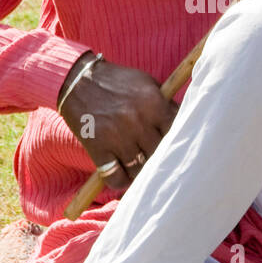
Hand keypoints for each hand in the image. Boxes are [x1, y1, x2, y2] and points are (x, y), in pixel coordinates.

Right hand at [58, 56, 178, 190]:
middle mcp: (138, 121)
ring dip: (140, 171)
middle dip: (157, 157)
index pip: (176, 133)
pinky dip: (121, 181)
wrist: (78, 80)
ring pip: (139, 169)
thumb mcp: (146, 84)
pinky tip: (122, 175)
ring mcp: (117, 136)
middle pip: (158, 153)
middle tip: (153, 158)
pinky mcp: (98, 148)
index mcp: (154, 103)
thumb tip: (183, 125)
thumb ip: (165, 104)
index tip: (172, 146)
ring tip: (138, 167)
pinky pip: (115, 178)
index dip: (175, 141)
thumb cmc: (117, 82)